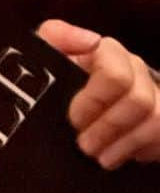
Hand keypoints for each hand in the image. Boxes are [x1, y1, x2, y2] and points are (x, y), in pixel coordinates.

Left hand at [37, 20, 159, 168]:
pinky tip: (121, 154)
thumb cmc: (53, 78)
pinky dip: (144, 150)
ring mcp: (154, 93)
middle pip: (139, 100)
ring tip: (101, 156)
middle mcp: (136, 69)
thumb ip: (56, 35)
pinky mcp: (159, 118)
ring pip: (157, 120)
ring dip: (126, 144)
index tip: (74, 118)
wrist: (62, 106)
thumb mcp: (44, 53)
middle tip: (85, 145)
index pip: (115, 74)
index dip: (95, 101)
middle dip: (110, 127)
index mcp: (109, 52)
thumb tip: (92, 40)